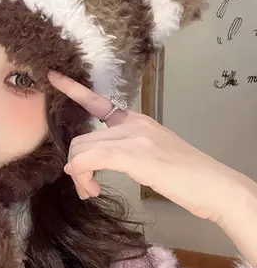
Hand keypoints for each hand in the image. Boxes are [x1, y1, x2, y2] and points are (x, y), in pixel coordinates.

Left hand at [47, 71, 253, 223]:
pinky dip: (82, 174)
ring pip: (81, 150)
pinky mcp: (133, 154)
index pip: (97, 101)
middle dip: (76, 165)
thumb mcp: (152, 154)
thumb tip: (88, 164)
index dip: (73, 89)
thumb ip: (122, 151)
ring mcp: (133, 136)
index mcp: (135, 120)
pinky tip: (90, 188)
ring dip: (79, 175)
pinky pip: (90, 159)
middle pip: (81, 138)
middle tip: (86, 187)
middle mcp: (131, 123)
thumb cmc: (186, 175)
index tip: (53, 77)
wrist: (215, 186)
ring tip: (90, 191)